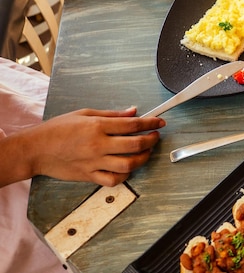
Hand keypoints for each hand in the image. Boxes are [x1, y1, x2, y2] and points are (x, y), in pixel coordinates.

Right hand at [20, 107, 163, 185]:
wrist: (35, 150)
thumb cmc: (57, 129)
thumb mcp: (84, 113)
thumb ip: (112, 114)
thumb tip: (133, 112)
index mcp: (97, 126)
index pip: (132, 125)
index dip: (151, 122)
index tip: (160, 122)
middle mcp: (98, 145)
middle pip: (135, 145)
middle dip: (151, 140)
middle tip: (155, 136)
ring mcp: (94, 163)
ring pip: (128, 164)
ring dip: (143, 158)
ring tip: (146, 152)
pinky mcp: (89, 176)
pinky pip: (113, 180)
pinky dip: (125, 175)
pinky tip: (128, 167)